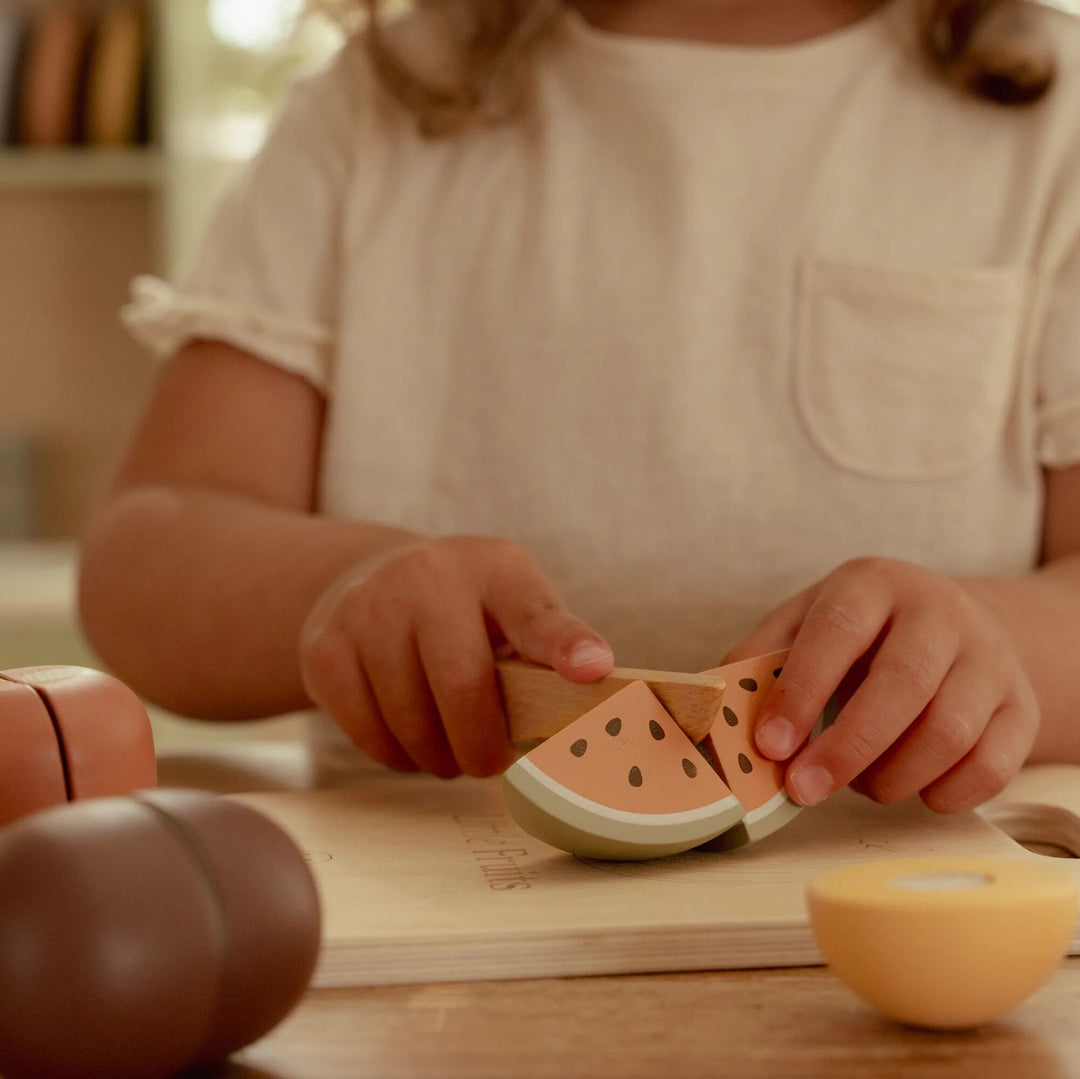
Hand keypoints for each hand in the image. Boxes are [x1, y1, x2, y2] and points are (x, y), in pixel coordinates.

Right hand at [298, 536, 612, 778]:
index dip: (564, 644)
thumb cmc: (464, 610)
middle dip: (481, 746)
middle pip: (462, 686)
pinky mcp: (325, 648)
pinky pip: (369, 735)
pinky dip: (396, 755)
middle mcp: (426, 577)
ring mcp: (367, 609)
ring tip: (447, 745)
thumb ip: (549, 647)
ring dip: (437, 757)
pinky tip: (407, 734)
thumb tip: (594, 683)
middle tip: (487, 761)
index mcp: (493, 568)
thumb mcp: (513, 607)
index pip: (534, 610)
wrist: (372, 581)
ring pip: (411, 722)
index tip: (591, 670)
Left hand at [725, 557, 1038, 812]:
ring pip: (948, 733)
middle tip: (803, 790)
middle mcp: (939, 613)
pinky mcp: (1021, 707)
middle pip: (901, 687)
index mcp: (872, 585)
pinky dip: (943, 794)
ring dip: (891, 777)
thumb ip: (759, 660)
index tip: (770, 745)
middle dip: (846, 749)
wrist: (957, 624)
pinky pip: (991, 767)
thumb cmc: (861, 632)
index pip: (837, 634)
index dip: (801, 693)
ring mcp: (989, 659)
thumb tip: (710, 711)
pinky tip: (911, 789)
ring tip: (858, 784)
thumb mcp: (804, 623)